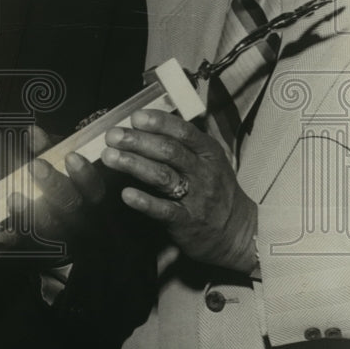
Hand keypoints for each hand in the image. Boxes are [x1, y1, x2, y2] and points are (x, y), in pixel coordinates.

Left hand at [0, 127, 105, 264]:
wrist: (63, 227)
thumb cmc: (61, 183)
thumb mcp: (59, 163)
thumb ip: (48, 149)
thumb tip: (33, 133)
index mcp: (91, 198)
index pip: (94, 189)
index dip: (84, 174)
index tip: (71, 156)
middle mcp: (80, 221)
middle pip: (71, 207)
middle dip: (53, 184)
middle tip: (35, 165)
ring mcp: (61, 238)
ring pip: (48, 228)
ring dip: (29, 212)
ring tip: (14, 196)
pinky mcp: (39, 250)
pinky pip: (23, 248)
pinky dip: (8, 243)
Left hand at [101, 109, 257, 272]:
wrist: (240, 232)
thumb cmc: (216, 189)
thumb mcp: (209, 159)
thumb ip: (183, 142)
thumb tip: (146, 121)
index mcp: (208, 152)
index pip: (183, 131)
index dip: (158, 122)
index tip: (135, 117)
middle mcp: (203, 172)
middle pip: (169, 151)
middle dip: (138, 141)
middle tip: (113, 136)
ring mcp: (196, 197)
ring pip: (163, 176)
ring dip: (134, 164)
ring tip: (110, 157)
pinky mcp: (187, 222)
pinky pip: (165, 210)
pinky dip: (145, 202)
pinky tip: (127, 194)